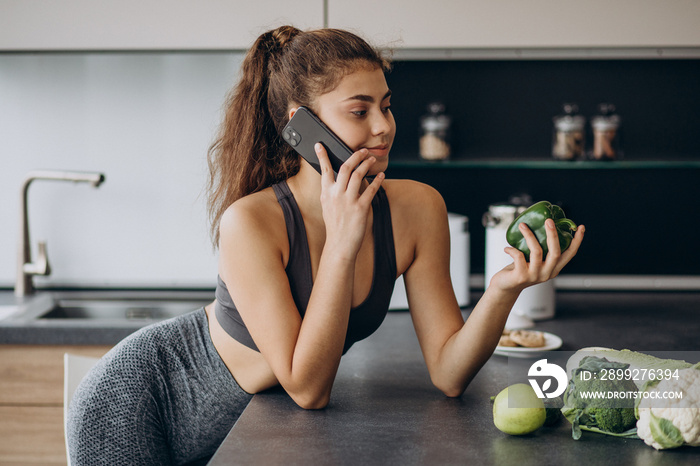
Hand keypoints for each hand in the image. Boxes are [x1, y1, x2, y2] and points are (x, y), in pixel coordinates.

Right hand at [316, 143, 384, 259]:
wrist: (340, 245)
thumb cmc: (335, 226)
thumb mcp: (328, 207)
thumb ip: (333, 192)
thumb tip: (342, 179)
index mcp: (326, 194)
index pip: (324, 170)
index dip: (322, 156)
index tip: (320, 145)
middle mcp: (336, 195)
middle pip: (346, 168)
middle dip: (355, 156)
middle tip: (363, 151)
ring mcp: (348, 201)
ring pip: (358, 175)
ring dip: (367, 165)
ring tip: (372, 160)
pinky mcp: (361, 209)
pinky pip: (371, 190)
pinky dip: (377, 181)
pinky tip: (381, 175)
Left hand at [490, 218, 584, 292]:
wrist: (506, 288)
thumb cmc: (519, 270)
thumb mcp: (534, 261)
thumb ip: (540, 250)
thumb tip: (538, 225)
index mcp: (554, 268)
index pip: (570, 254)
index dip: (577, 241)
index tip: (581, 227)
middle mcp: (547, 273)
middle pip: (555, 252)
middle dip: (553, 234)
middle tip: (548, 220)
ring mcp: (535, 275)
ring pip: (537, 251)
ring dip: (529, 235)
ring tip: (522, 225)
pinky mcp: (521, 276)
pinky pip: (518, 256)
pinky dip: (512, 249)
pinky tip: (507, 248)